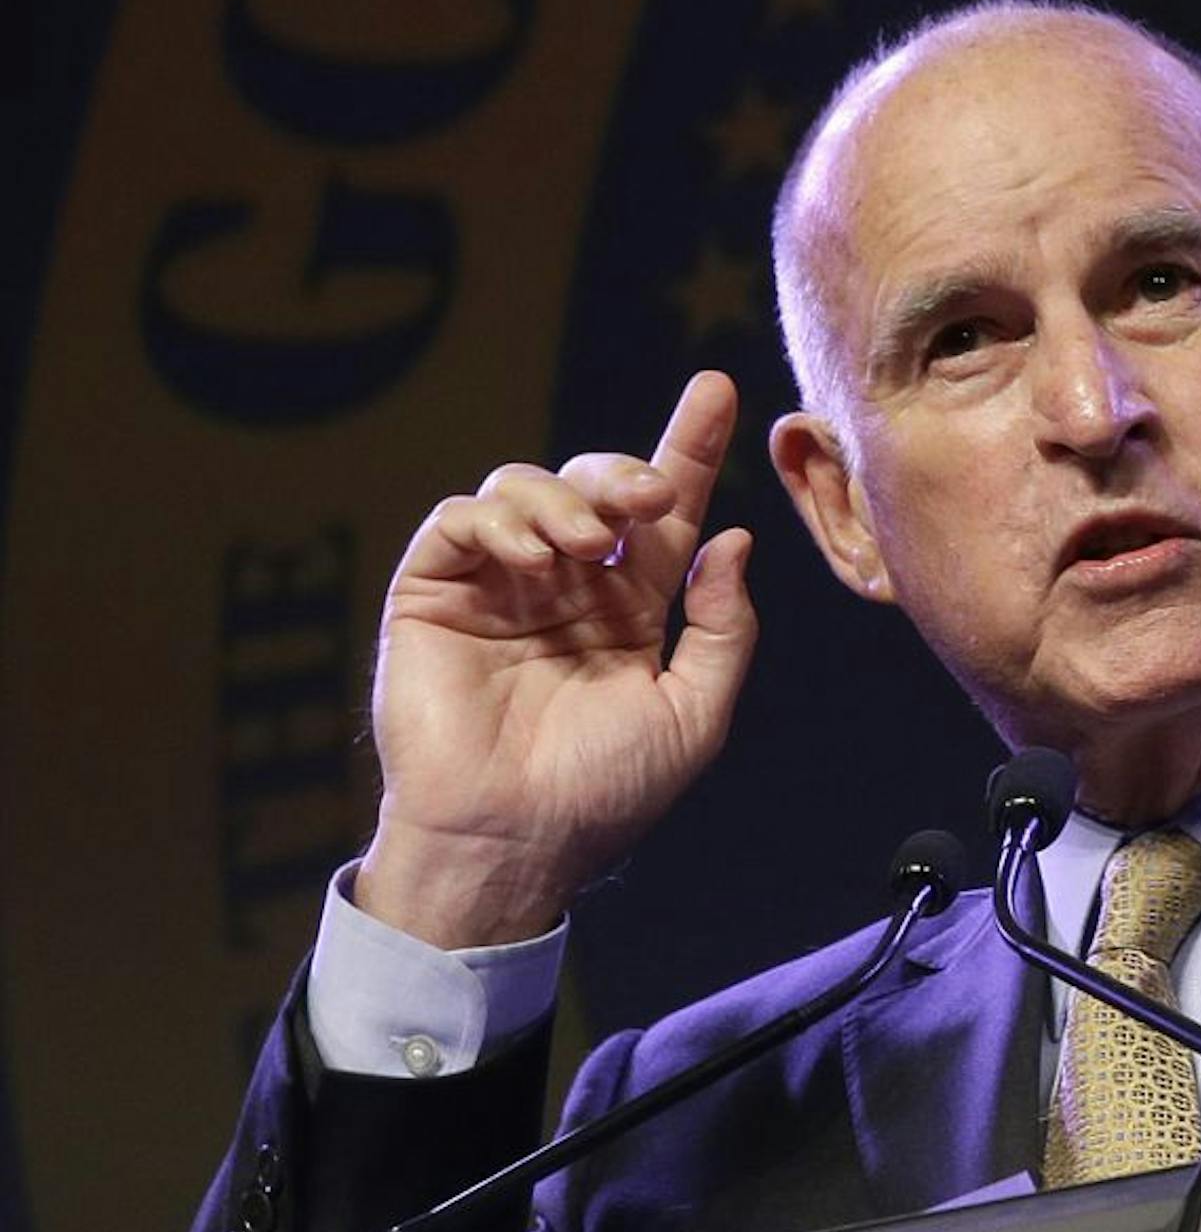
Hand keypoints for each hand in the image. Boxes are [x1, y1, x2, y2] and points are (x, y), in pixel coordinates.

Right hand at [356, 372, 756, 947]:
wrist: (513, 841)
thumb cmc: (604, 792)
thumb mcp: (694, 715)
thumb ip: (722, 630)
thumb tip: (735, 542)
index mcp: (631, 608)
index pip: (665, 515)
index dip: (692, 448)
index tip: (719, 390)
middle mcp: (566, 586)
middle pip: (597, 486)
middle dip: (628, 471)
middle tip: (652, 495)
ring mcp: (499, 585)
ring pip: (526, 489)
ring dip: (565, 498)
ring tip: (584, 542)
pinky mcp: (434, 593)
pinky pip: (461, 521)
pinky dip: (498, 520)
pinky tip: (532, 556)